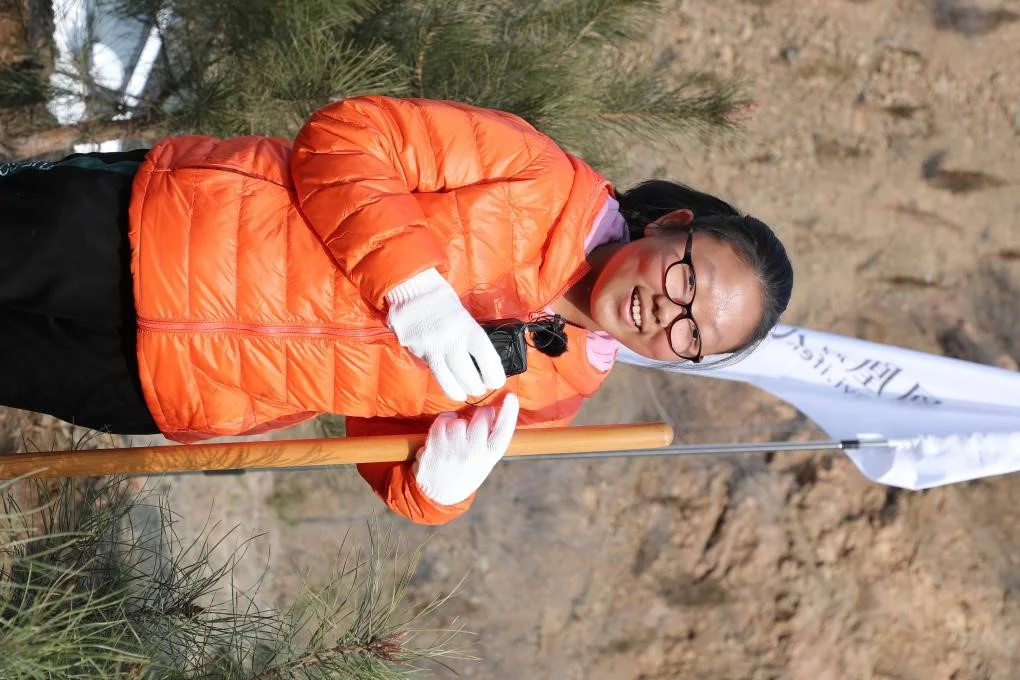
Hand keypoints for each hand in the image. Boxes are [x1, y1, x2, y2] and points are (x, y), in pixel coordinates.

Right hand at [386, 268, 505, 401]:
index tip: (497, 381)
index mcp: (467, 327)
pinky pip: (431, 370)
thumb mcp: (463, 315)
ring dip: (458, 391)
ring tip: (463, 394)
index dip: (494, 374)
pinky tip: (446, 381)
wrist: (412, 288)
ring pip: (447, 380)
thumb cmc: (442, 300)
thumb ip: (470, 336)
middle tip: (480, 388)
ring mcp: (431, 346)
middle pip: (468, 374)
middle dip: (476, 387)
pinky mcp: (416, 350)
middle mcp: (450, 338)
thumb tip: (482, 360)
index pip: (486, 356)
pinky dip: (441, 378)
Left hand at [413, 394, 519, 505]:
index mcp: (489, 457)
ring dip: (458, 421)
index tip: (511, 397)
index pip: (504, 431)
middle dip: (480, 414)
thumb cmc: (466, 471)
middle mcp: (473, 454)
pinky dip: (444, 421)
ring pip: (458, 420)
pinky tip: (445, 430)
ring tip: (457, 432)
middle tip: (477, 420)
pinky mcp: (435, 447)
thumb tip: (492, 411)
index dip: (509, 412)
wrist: (441, 494)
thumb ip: (490, 439)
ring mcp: (453, 450)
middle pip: (481, 419)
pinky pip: (442, 422)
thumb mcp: (485, 460)